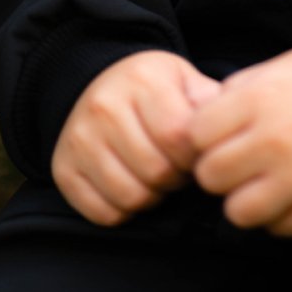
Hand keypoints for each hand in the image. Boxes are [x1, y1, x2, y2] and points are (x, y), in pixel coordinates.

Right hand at [52, 50, 218, 225]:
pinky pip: (101, 213)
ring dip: (151, 196)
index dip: (194, 156)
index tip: (194, 154)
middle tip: (175, 167)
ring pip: (130, 197)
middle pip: (156, 171)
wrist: (98, 82)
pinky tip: (130, 184)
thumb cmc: (150, 88)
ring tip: (154, 176)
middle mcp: (105, 107)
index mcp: (142, 81)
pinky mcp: (63, 168)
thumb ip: (208, 101)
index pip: (177, 137)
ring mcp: (80, 139)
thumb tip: (228, 131)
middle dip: (175, 178)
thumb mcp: (182, 79)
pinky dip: (122, 210)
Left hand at [190, 45, 291, 236]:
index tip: (215, 136)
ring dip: (244, 199)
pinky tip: (288, 191)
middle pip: (210, 176)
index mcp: (257, 101)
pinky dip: (278, 215)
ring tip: (259, 182)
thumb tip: (203, 116)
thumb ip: (237, 90)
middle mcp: (273, 142)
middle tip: (236, 161)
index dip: (200, 137)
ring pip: (237, 212)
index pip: (195, 135)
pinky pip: (277, 229)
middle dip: (218, 169)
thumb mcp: (278, 67)